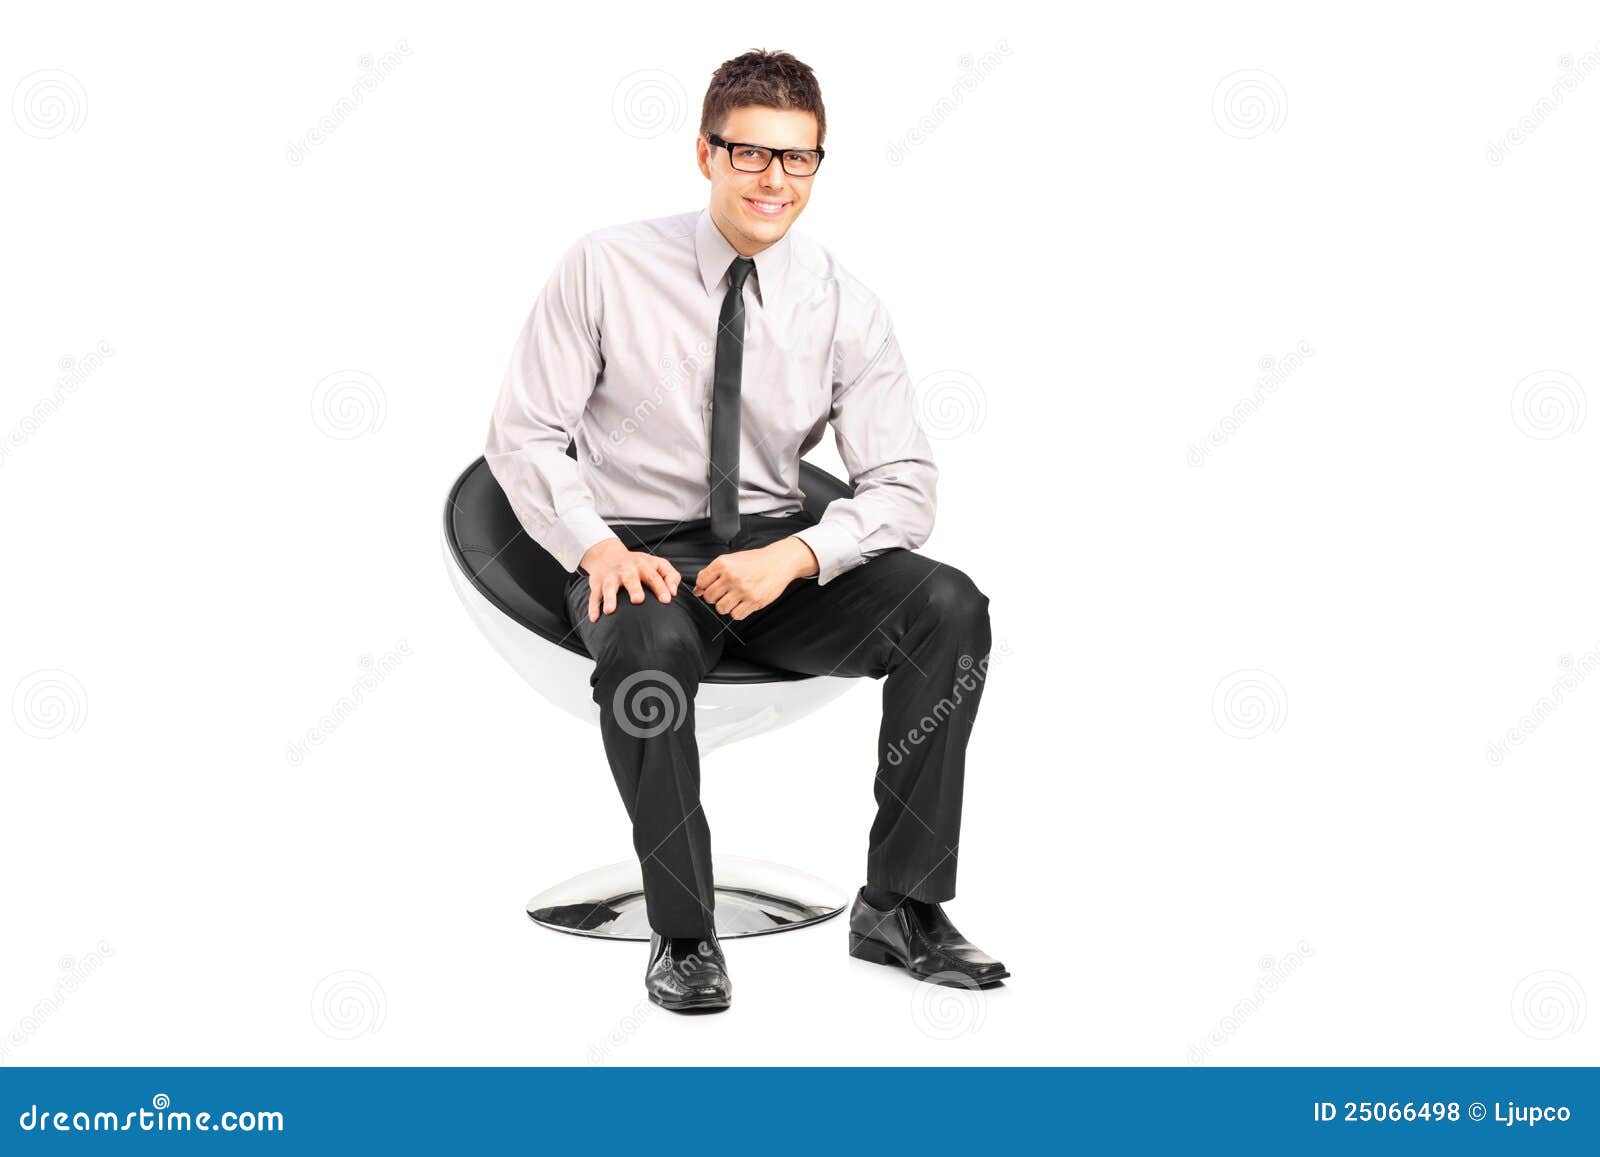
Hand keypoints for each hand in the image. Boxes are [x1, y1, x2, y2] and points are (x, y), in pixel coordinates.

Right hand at [578, 537, 680, 622]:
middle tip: (638, 600)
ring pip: (609, 587)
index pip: (653, 576)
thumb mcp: (657, 564)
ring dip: (609, 598)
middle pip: (630, 578)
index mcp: (643, 565)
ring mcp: (610, 577)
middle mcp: (626, 569)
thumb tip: (674, 592)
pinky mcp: (597, 585)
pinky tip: (595, 618)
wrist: (607, 554)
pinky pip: (594, 596)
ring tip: (610, 611)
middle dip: (634, 588)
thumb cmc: (638, 564)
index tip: (667, 599)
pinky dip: (593, 607)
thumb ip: (671, 576)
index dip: (661, 587)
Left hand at [693, 537, 817, 620]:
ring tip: (733, 599)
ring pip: (721, 608)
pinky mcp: (754, 601)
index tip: (710, 586)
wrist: (778, 562)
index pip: (701, 582)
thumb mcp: (731, 560)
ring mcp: (743, 590)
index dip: (703, 586)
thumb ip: (712, 573)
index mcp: (723, 564)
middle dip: (714, 598)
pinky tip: (742, 603)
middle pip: (709, 597)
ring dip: (724, 606)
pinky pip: (736, 615)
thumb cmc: (755, 561)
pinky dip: (737, 612)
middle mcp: (732, 577)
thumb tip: (697, 590)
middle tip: (722, 593)